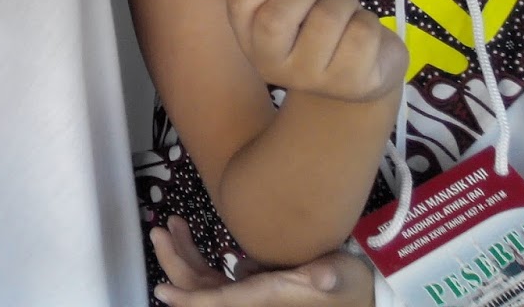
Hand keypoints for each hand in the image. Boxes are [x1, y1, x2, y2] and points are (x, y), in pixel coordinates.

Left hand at [152, 219, 375, 306]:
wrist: (363, 293)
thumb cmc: (352, 286)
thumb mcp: (342, 277)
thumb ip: (328, 276)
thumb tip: (322, 276)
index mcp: (265, 300)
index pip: (218, 302)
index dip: (189, 298)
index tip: (161, 290)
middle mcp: (252, 302)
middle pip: (202, 289)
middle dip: (176, 263)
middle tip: (160, 229)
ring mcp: (250, 295)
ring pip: (205, 281)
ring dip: (184, 256)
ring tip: (172, 225)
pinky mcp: (254, 287)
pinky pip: (216, 279)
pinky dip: (200, 260)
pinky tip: (194, 235)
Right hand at [226, 0, 406, 101]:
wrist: (356, 75)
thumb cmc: (317, 29)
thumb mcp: (291, 10)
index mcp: (251, 40)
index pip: (241, 5)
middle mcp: (273, 65)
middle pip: (276, 17)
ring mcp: (312, 79)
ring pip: (327, 19)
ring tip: (344, 7)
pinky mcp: (352, 83)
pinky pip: (361, 32)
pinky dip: (367, 19)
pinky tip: (361, 28)